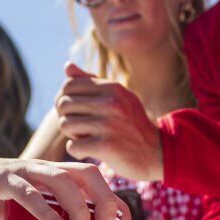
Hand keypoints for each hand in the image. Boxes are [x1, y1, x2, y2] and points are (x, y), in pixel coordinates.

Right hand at [0, 153, 125, 219]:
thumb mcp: (23, 214)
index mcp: (51, 175)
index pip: (94, 181)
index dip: (116, 202)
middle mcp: (42, 168)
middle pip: (87, 174)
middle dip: (106, 201)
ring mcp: (23, 171)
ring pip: (63, 181)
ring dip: (78, 209)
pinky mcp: (2, 178)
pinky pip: (28, 192)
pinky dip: (46, 212)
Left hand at [56, 63, 164, 181]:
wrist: (156, 153)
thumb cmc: (131, 123)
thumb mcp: (118, 97)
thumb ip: (91, 81)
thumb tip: (67, 66)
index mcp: (112, 87)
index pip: (68, 86)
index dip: (64, 99)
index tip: (74, 112)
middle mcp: (110, 102)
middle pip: (63, 105)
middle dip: (67, 117)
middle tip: (81, 127)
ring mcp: (108, 124)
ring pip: (65, 125)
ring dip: (72, 135)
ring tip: (87, 138)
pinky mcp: (106, 146)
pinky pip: (72, 146)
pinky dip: (78, 151)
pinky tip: (90, 151)